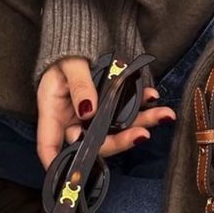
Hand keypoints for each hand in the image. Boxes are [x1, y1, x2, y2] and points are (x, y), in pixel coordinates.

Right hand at [36, 56, 175, 169]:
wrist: (81, 36)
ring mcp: (93, 117)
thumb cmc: (66, 50)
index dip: (59, 165)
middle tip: (143, 135)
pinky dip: (143, 106)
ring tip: (163, 115)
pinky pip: (126, 113)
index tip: (74, 177)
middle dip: (121, 141)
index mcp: (53, 113)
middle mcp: (74, 121)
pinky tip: (154, 97)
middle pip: (94, 143)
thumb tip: (88, 110)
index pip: (50, 146)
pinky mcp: (110, 108)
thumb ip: (78, 84)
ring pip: (116, 130)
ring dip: (141, 124)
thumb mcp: (69, 63)